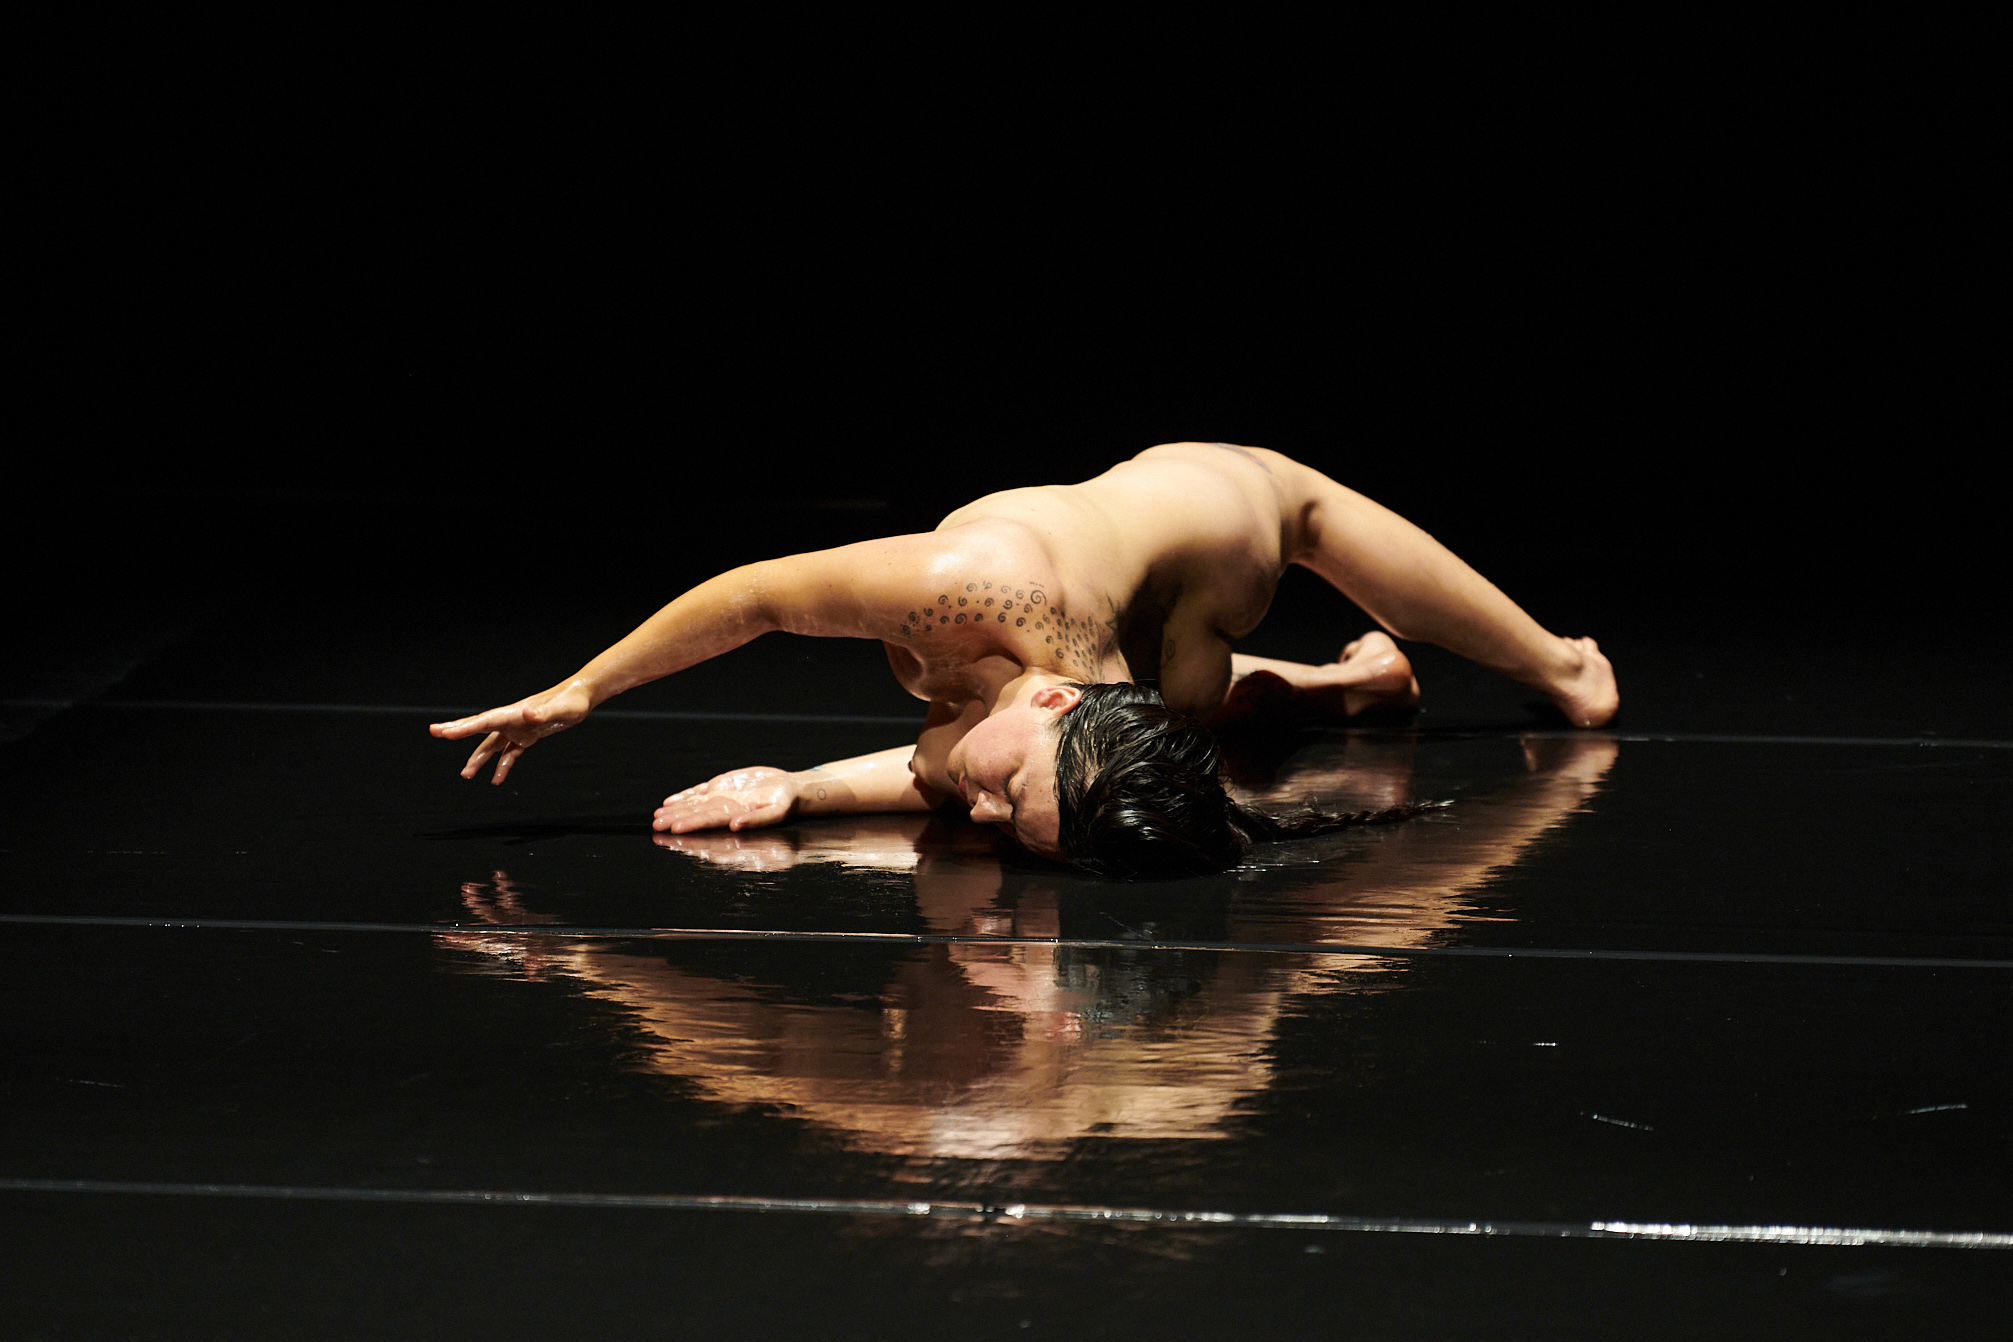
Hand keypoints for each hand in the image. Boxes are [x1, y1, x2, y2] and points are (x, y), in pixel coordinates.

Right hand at [429, 680, 592, 783]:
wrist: (582, 697)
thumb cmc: (571, 702)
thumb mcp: (560, 710)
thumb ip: (543, 713)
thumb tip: (527, 713)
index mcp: (514, 713)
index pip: (484, 721)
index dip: (462, 728)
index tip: (442, 733)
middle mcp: (512, 720)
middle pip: (479, 727)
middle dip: (457, 731)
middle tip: (435, 733)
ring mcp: (518, 728)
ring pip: (492, 745)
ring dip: (479, 759)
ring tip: (466, 776)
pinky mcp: (528, 736)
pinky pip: (510, 753)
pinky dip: (503, 765)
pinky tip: (497, 780)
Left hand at [653, 766, 799, 832]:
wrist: (789, 789)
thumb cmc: (785, 803)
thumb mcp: (776, 812)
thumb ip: (757, 820)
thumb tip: (736, 826)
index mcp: (735, 816)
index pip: (708, 821)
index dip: (691, 825)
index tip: (675, 828)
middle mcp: (724, 808)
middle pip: (695, 815)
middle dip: (675, 820)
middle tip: (657, 825)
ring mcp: (721, 797)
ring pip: (693, 805)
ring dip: (675, 811)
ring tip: (658, 816)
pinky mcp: (722, 786)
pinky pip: (699, 792)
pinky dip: (684, 796)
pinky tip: (670, 802)